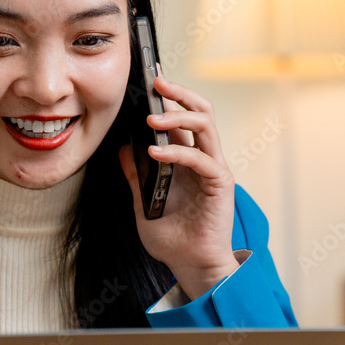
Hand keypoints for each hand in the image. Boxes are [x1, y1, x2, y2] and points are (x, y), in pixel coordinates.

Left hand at [119, 73, 237, 300]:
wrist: (191, 267)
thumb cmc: (173, 240)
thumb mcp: (143, 205)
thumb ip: (135, 177)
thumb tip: (123, 149)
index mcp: (187, 161)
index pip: (182, 119)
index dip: (170, 97)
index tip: (152, 77)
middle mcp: (203, 159)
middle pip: (200, 111)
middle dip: (179, 93)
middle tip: (156, 82)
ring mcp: (214, 169)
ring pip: (206, 125)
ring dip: (179, 115)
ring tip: (152, 117)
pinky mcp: (220, 184)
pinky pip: (201, 158)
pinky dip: (177, 151)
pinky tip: (154, 152)